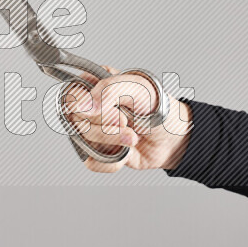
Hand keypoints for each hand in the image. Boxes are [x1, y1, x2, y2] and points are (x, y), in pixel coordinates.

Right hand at [63, 65, 192, 172]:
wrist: (177, 138)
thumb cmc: (159, 107)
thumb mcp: (138, 88)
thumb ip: (108, 90)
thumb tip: (81, 106)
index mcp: (96, 84)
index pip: (69, 93)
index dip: (82, 104)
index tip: (104, 108)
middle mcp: (91, 108)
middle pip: (76, 120)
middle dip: (104, 125)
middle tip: (125, 121)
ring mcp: (95, 130)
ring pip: (85, 141)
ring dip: (113, 141)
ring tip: (133, 137)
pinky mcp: (102, 152)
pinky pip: (92, 162)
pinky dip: (111, 161)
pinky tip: (126, 152)